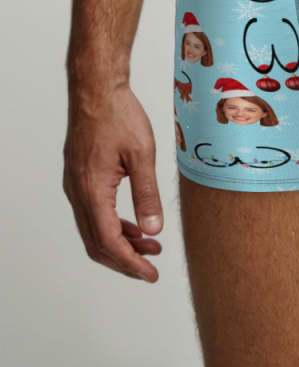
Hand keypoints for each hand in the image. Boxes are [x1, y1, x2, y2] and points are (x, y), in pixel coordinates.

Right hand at [63, 82, 163, 280]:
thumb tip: (153, 230)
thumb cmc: (119, 116)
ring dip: (121, 242)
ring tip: (151, 246)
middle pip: (97, 243)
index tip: (150, 274)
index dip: (130, 263)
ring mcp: (76, 186)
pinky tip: (135, 225)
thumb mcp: (142, 155)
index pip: (109, 242)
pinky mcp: (81, 178)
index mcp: (92, 191)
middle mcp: (78, 193)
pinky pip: (94, 213)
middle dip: (125, 259)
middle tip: (151, 267)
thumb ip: (147, 195)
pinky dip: (114, 225)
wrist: (98, 92)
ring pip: (94, 229)